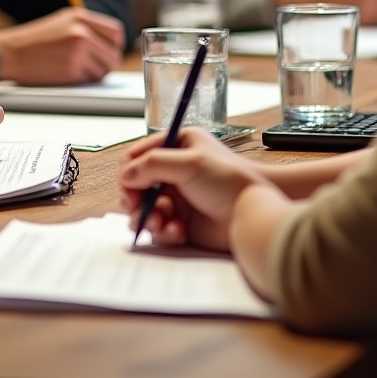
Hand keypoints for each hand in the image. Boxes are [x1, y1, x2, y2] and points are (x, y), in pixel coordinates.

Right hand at [0, 8, 124, 83]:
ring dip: (94, 74)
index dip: (114, 46)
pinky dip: (83, 81)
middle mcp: (81, 31)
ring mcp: (77, 51)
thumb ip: (86, 28)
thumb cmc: (34, 40)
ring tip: (76, 70)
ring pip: (104, 70)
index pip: (116, 32)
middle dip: (107, 64)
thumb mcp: (61, 23)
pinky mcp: (71, 70)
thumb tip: (111, 46)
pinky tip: (68, 74)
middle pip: (113, 54)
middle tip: (95, 68)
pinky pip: (90, 80)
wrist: (9, 53)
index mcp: (80, 16)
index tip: (108, 52)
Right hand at [118, 128, 271, 250]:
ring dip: (148, 217)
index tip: (129, 186)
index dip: (130, 170)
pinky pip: (159, 226)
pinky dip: (163, 231)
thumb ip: (152, 165)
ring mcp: (177, 196)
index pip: (139, 154)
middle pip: (137, 183)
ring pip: (145, 207)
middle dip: (136, 198)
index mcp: (177, 146)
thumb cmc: (227, 181)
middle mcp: (174, 170)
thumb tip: (125, 175)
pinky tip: (177, 232)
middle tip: (139, 208)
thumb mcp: (189, 163)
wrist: (252, 215)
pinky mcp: (181, 220)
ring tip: (161, 223)